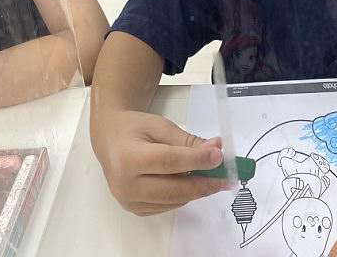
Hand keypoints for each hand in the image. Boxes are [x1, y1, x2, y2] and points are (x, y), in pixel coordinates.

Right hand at [91, 109, 229, 215]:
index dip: (198, 160)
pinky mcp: (134, 209)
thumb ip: (189, 141)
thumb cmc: (135, 129)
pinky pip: (167, 207)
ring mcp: (128, 200)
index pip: (170, 162)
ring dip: (196, 189)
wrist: (110, 138)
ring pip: (174, 201)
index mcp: (129, 157)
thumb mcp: (161, 126)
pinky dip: (183, 196)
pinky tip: (188, 181)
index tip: (219, 156)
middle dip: (205, 183)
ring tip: (209, 174)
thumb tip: (217, 149)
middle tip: (226, 177)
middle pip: (173, 189)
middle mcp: (125, 183)